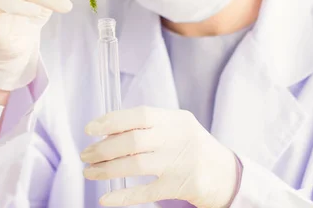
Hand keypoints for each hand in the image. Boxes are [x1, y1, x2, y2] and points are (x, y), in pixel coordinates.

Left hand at [81, 106, 239, 207]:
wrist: (226, 174)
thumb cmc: (191, 146)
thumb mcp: (177, 128)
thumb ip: (148, 127)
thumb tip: (107, 133)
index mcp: (175, 119)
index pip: (139, 114)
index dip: (111, 121)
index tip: (89, 129)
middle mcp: (177, 138)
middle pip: (133, 140)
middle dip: (103, 148)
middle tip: (86, 155)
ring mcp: (179, 163)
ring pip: (135, 164)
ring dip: (106, 169)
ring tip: (89, 171)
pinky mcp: (179, 186)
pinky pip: (145, 192)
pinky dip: (123, 195)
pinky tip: (105, 197)